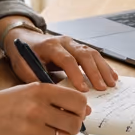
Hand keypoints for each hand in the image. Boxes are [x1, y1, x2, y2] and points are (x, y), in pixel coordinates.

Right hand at [0, 83, 91, 134]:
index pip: (78, 101)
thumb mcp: (29, 90)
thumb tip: (85, 110)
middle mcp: (37, 109)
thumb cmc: (5, 103)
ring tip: (47, 130)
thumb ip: (56, 97)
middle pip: (75, 123)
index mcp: (40, 90)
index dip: (81, 108)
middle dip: (73, 125)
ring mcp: (32, 129)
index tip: (77, 112)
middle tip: (64, 123)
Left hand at [4, 29, 118, 92]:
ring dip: (103, 68)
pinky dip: (103, 65)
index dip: (76, 74)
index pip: (67, 59)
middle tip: (102, 88)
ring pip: (92, 53)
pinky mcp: (77, 46)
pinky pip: (93, 54)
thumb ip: (38, 80)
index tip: (83, 90)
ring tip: (111, 83)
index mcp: (50, 46)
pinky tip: (112, 76)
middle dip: (94, 72)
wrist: (23, 38)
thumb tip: (54, 96)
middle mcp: (63, 41)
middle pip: (83, 54)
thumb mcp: (24, 67)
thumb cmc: (23, 55)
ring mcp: (72, 42)